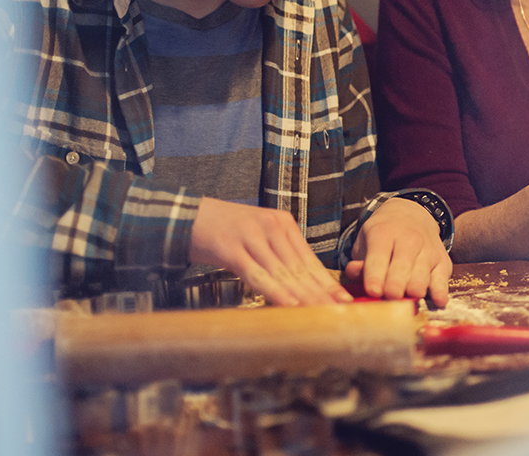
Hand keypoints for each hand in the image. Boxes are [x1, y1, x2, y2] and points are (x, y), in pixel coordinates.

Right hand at [190, 197, 351, 305]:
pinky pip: (257, 275)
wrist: (186, 216)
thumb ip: (278, 253)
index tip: (342, 298)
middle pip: (300, 267)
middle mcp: (271, 227)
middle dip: (321, 291)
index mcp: (282, 223)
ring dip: (302, 295)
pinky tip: (289, 303)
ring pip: (283, 273)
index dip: (326, 281)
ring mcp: (252, 237)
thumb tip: (299, 283)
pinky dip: (275, 291)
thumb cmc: (224, 231)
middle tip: (340, 309)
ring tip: (320, 311)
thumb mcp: (258, 236)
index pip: (309, 258)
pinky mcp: (231, 249)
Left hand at [344, 198, 453, 307]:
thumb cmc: (383, 235)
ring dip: (411, 294)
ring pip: (421, 280)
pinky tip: (436, 301)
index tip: (373, 292)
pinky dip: (439, 293)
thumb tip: (354, 272)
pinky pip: (442, 281)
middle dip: (394, 290)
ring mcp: (428, 250)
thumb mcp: (365, 240)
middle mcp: (410, 240)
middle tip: (388, 299)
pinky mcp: (443, 261)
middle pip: (402, 271)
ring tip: (404, 300)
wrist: (410, 215)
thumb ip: (360, 261)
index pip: (379, 258)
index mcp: (384, 233)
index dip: (375, 278)